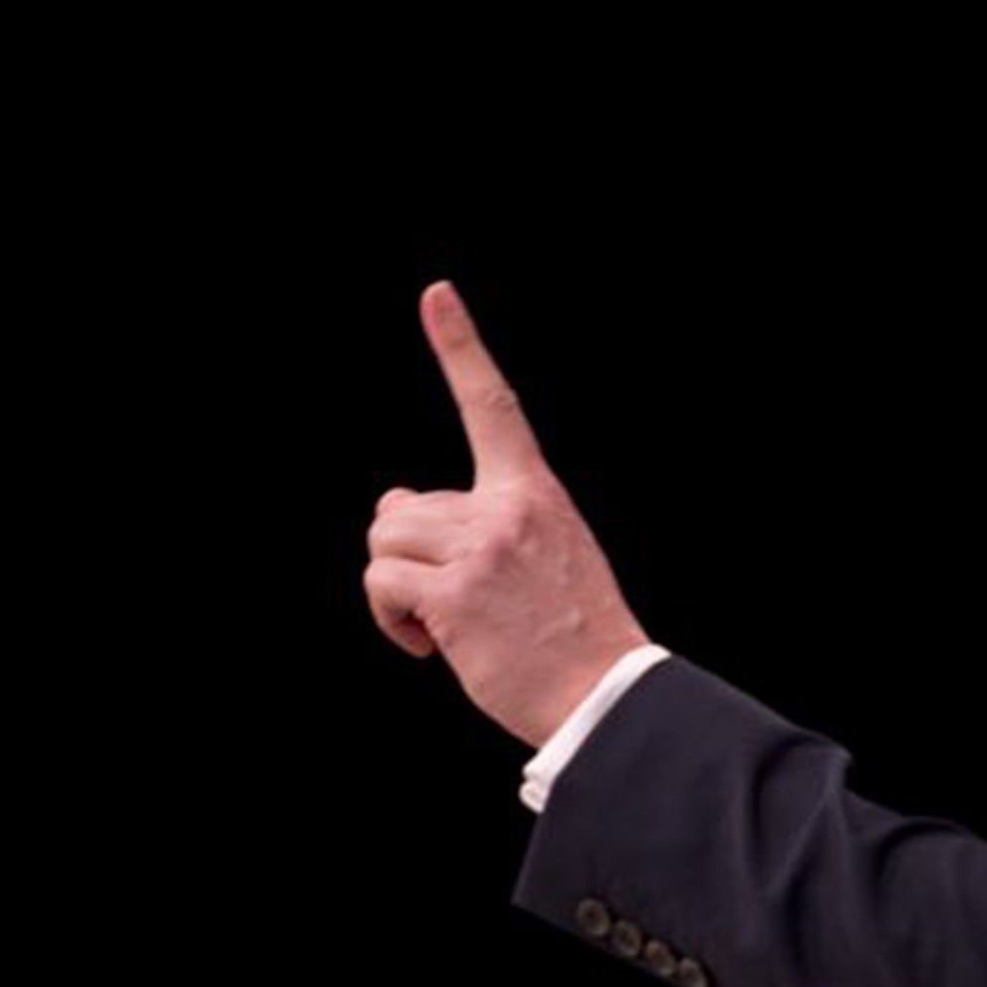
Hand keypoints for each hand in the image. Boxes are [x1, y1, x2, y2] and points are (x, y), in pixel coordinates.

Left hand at [365, 280, 649, 747]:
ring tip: (442, 621)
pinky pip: (382, 585)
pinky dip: (391, 621)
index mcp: (534, 493)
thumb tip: (392, 502)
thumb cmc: (570, 633)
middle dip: (404, 551)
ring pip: (383, 541)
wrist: (604, 693)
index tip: (436, 293)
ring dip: (395, 588)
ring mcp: (481, 549)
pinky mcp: (455, 595)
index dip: (461, 346)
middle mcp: (507, 508)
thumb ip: (479, 521)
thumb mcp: (545, 553)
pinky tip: (430, 645)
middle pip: (399, 503)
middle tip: (449, 595)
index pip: (493, 405)